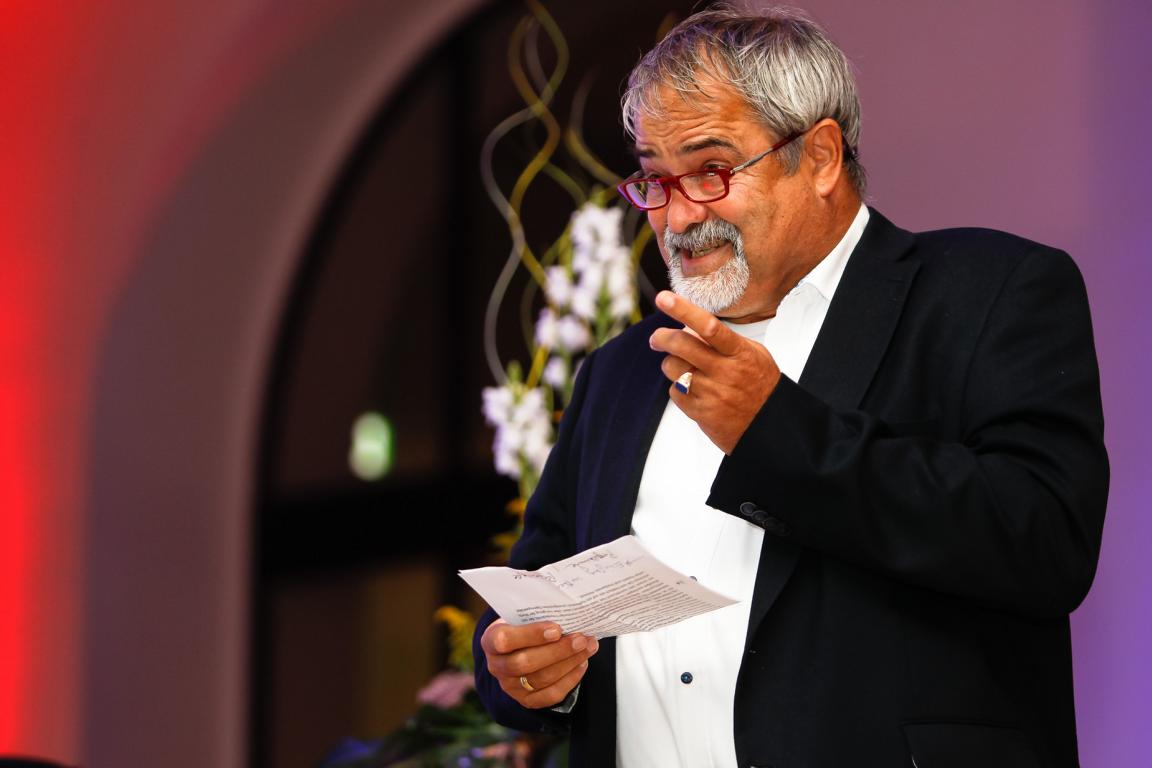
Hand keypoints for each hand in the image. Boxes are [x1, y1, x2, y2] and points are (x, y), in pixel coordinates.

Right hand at [480, 619, 598, 708]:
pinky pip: (551, 694)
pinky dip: (570, 679)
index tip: (557, 628)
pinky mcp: (527, 700)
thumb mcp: (519, 616)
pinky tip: (582, 663)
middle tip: (581, 638)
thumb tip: (567, 610)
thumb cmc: (521, 626)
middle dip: (558, 651)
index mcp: (490, 641)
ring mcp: (511, 686)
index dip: (531, 635)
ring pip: (542, 678)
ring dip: (569, 662)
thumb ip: (536, 614)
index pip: (505, 640)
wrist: (516, 648)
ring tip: (588, 647)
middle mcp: (497, 666)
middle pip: (526, 663)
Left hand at [649, 290, 781, 453]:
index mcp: (738, 353)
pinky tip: (693, 389)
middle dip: (661, 337)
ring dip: (671, 364)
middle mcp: (724, 372)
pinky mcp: (700, 412)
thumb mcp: (751, 353)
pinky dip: (679, 388)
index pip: (709, 326)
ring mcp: (711, 393)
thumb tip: (690, 326)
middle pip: (681, 346)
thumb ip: (723, 339)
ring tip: (683, 367)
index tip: (664, 298)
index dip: (683, 310)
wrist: (768, 424)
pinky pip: (674, 392)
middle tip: (656, 338)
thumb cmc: (759, 383)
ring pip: (672, 369)